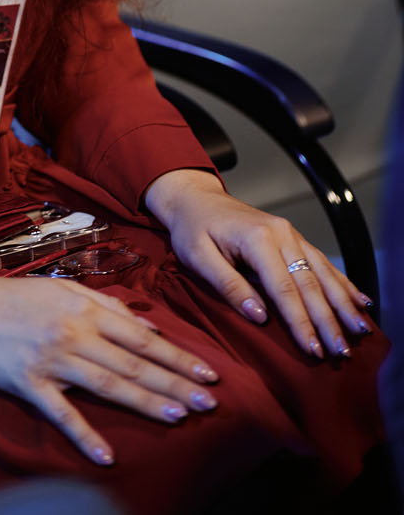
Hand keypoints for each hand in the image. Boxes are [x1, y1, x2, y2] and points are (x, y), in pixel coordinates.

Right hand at [0, 254, 220, 466]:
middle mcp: (74, 333)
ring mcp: (52, 359)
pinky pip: (61, 413)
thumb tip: (142, 322)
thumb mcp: (62, 288)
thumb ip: (102, 302)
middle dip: (173, 382)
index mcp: (85, 309)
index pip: (141, 337)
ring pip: (107, 384)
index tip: (206, 373)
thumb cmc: (16, 296)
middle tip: (207, 402)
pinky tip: (106, 456)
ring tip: (177, 417)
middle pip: (132, 362)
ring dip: (144, 401)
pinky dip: (84, 435)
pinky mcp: (28, 382)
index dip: (176, 356)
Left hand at [144, 170, 372, 358]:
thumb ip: (228, 285)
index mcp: (257, 238)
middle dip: (328, 320)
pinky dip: (342, 283)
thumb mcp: (197, 257)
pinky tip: (359, 301)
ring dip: (341, 304)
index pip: (284, 288)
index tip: (314, 350)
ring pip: (322, 273)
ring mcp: (290, 234)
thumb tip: (260, 316)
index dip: (300, 322)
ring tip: (359, 331)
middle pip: (309, 283)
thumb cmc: (192, 229)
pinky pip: (321, 262)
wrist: (195, 198)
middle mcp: (281, 233)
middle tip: (342, 352)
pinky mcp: (292, 237)